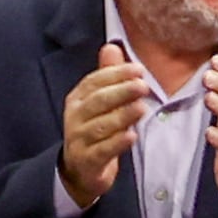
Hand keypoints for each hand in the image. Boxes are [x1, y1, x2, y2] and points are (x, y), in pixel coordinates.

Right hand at [59, 40, 152, 209]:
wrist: (80, 171)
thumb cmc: (94, 130)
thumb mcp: (99, 103)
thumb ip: (106, 77)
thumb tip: (111, 47)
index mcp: (77, 99)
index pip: (94, 82)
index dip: (116, 74)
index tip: (139, 69)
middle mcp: (74, 117)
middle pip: (97, 101)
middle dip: (121, 92)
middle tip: (143, 86)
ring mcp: (79, 140)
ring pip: (100, 126)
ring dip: (122, 116)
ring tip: (142, 108)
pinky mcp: (87, 161)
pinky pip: (102, 150)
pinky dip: (117, 143)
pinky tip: (132, 135)